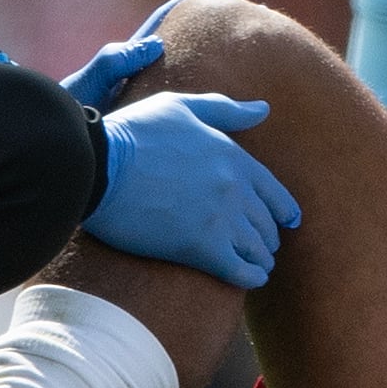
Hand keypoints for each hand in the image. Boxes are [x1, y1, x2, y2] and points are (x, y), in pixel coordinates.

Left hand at [63, 0, 253, 106]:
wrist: (55, 152)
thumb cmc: (63, 121)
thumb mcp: (85, 88)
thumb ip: (111, 64)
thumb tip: (154, 43)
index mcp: (131, 56)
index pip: (171, 15)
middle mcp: (143, 71)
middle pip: (189, 40)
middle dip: (221, 31)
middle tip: (258, 30)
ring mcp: (149, 95)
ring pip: (194, 74)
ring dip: (223, 69)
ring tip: (258, 72)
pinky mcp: (154, 119)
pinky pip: (190, 106)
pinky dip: (213, 107)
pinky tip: (232, 120)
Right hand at [87, 92, 301, 289]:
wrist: (98, 166)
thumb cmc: (133, 133)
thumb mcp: (181, 107)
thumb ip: (224, 110)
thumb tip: (263, 109)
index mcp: (232, 155)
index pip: (272, 190)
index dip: (282, 209)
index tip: (288, 220)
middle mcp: (234, 188)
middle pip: (265, 222)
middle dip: (268, 236)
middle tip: (265, 247)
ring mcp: (220, 218)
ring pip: (256, 247)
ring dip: (261, 258)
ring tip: (259, 265)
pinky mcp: (200, 247)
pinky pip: (239, 270)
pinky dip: (251, 277)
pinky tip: (253, 279)